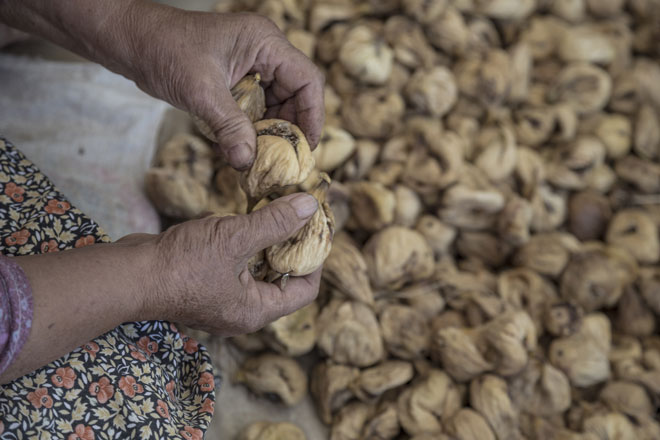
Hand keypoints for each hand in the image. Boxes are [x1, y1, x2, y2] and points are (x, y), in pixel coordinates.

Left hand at [122, 6, 324, 169]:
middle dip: (289, 128)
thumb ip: (229, 126)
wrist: (131, 40)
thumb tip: (247, 162)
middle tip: (283, 160)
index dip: (313, 116)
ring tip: (261, 158)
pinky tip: (242, 148)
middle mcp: (264, 53)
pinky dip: (251, 129)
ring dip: (269, 132)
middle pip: (295, 96)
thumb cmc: (165, 49)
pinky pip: (255, 108)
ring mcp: (250, 66)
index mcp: (265, 43)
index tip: (307, 147)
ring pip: (276, 105)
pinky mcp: (236, 80)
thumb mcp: (201, 90)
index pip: (307, 80)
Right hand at [137, 193, 320, 335]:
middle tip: (297, 215)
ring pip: (258, 271)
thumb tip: (309, 207)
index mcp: (256, 311)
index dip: (316, 260)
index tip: (317, 229)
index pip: (305, 291)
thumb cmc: (180, 264)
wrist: (128, 275)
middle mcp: (242, 312)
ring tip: (270, 213)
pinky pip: (236, 267)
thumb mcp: (235, 237)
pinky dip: (243, 246)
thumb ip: (275, 222)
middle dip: (291, 247)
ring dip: (266, 243)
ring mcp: (223, 301)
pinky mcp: (205, 288)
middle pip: (283, 280)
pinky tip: (239, 222)